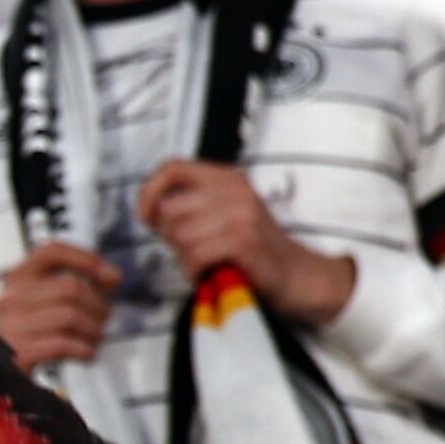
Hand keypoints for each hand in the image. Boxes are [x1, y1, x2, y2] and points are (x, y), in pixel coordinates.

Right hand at [0, 238, 124, 370]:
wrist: (1, 371)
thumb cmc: (31, 333)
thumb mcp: (46, 302)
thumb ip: (78, 285)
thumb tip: (112, 278)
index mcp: (18, 277)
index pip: (53, 251)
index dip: (87, 260)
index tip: (111, 277)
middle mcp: (11, 296)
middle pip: (70, 287)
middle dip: (98, 305)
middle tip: (104, 319)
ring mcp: (12, 324)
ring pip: (71, 316)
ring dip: (94, 330)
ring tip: (95, 338)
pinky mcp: (19, 351)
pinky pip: (64, 344)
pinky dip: (85, 350)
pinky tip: (86, 353)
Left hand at [133, 161, 356, 325]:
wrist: (297, 276)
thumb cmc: (250, 251)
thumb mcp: (220, 216)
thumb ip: (189, 208)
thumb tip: (149, 211)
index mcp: (227, 177)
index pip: (172, 167)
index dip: (149, 192)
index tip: (147, 217)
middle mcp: (235, 189)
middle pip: (170, 209)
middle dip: (171, 238)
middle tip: (194, 251)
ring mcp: (242, 213)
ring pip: (180, 236)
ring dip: (186, 258)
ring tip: (208, 263)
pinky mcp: (245, 240)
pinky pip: (195, 255)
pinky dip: (196, 271)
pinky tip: (212, 274)